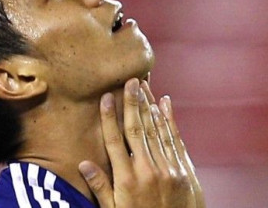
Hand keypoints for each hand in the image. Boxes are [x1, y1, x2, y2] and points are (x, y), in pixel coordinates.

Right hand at [78, 79, 204, 207]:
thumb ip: (100, 187)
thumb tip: (83, 164)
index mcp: (126, 180)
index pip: (115, 141)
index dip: (110, 118)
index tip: (106, 97)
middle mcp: (147, 170)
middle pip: (137, 129)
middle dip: (133, 103)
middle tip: (130, 81)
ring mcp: (168, 169)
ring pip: (157, 130)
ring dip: (149, 106)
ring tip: (143, 86)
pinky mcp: (183, 170)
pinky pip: (174, 139)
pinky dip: (169, 120)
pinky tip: (164, 104)